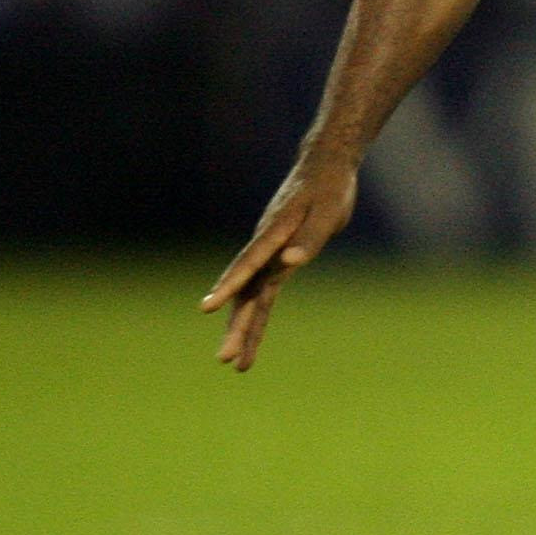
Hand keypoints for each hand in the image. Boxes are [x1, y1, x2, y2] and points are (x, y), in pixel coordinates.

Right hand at [201, 153, 359, 371]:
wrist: (325, 169)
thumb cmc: (329, 188)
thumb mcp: (327, 210)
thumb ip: (309, 237)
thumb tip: (291, 262)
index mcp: (273, 233)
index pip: (248, 263)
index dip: (228, 285)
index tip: (207, 308)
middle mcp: (265, 249)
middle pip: (245, 292)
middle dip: (235, 326)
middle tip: (224, 359)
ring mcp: (269, 257)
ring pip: (251, 299)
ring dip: (244, 330)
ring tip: (235, 364)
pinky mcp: (279, 262)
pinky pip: (265, 295)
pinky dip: (259, 317)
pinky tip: (250, 340)